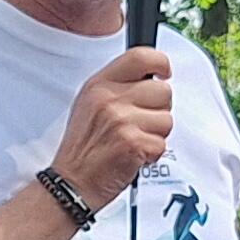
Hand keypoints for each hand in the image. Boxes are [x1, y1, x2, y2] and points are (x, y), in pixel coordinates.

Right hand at [51, 48, 176, 209]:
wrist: (72, 182)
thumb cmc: (83, 147)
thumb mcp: (89, 104)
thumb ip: (117, 86)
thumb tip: (152, 76)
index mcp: (99, 84)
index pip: (140, 57)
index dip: (160, 63)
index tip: (164, 73)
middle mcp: (109, 99)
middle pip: (162, 90)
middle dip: (159, 109)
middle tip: (141, 122)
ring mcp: (121, 121)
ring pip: (167, 119)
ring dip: (156, 134)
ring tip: (134, 140)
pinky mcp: (133, 143)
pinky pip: (162, 143)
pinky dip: (152, 154)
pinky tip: (134, 154)